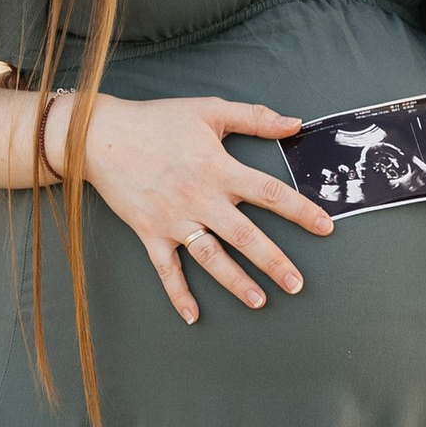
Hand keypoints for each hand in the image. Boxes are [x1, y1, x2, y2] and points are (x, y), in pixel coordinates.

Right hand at [73, 94, 333, 322]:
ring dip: (234, 282)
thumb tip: (295, 124)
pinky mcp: (149, 232)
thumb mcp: (209, 111)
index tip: (325, 227)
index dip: (300, 210)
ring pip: (210, 257)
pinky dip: (178, 293)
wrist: (100, 136)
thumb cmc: (157, 121)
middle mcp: (200, 199)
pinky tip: (192, 315)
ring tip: (258, 301)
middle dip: (273, 261)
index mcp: (219, 169)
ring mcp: (174, 219)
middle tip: (297, 284)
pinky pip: (166, 269)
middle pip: (245, 235)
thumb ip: (255, 118)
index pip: (269, 193)